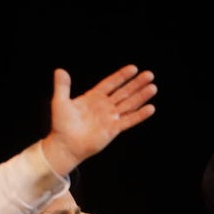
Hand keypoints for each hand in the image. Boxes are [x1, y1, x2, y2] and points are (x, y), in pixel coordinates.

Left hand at [40, 66, 156, 176]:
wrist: (65, 145)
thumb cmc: (61, 125)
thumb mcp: (60, 102)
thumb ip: (62, 86)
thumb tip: (60, 70)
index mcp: (93, 97)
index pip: (111, 84)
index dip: (122, 76)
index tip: (134, 68)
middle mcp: (104, 106)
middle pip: (124, 92)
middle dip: (137, 84)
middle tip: (150, 75)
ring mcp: (110, 117)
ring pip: (129, 104)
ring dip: (141, 96)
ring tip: (153, 88)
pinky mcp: (113, 129)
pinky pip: (129, 120)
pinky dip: (139, 115)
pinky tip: (150, 108)